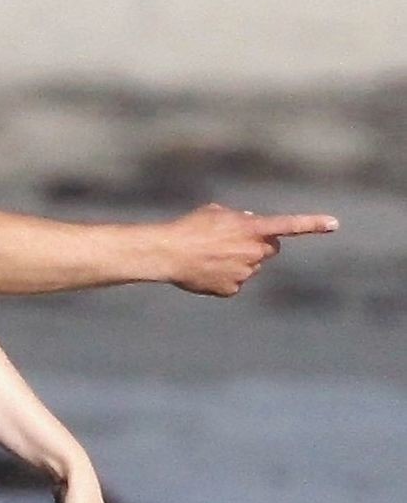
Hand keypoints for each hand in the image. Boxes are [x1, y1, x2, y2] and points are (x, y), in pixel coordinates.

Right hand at [161, 203, 336, 297]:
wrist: (168, 254)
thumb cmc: (190, 228)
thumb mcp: (217, 213)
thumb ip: (239, 219)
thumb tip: (250, 226)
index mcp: (251, 229)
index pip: (289, 225)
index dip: (313, 224)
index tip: (334, 224)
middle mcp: (253, 252)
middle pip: (270, 249)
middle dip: (259, 246)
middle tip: (235, 242)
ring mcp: (245, 273)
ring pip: (251, 267)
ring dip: (238, 261)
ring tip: (210, 257)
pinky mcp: (232, 290)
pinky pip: (235, 283)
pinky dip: (224, 278)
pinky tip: (206, 271)